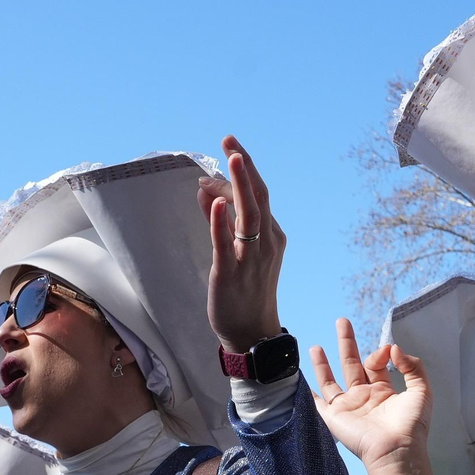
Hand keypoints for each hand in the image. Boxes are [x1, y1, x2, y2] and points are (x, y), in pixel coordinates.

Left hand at [199, 136, 285, 352]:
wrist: (250, 333)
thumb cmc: (244, 291)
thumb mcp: (234, 250)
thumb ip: (218, 219)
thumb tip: (203, 189)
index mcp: (271, 235)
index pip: (258, 195)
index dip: (242, 171)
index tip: (227, 148)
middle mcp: (266, 243)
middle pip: (259, 198)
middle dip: (245, 168)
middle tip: (230, 141)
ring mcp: (251, 259)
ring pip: (249, 217)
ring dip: (240, 187)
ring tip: (232, 159)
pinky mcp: (231, 275)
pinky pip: (227, 245)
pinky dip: (222, 223)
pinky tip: (216, 203)